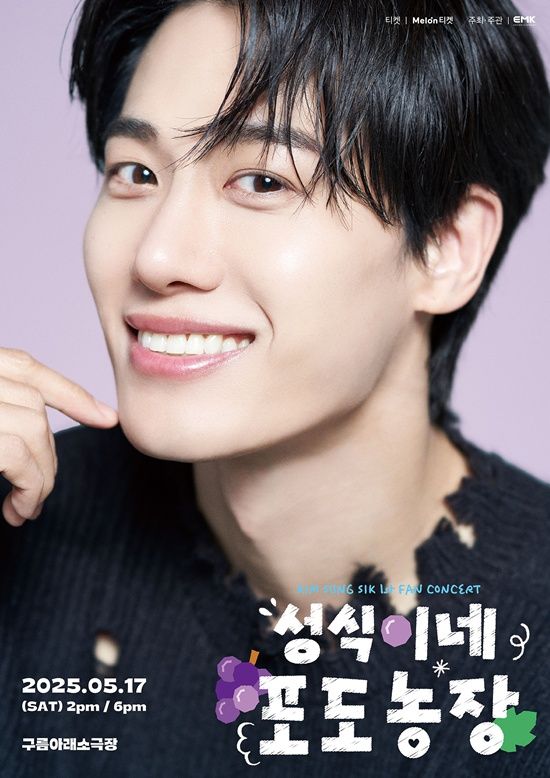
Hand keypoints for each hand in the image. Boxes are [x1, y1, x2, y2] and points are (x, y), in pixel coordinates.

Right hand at [0, 348, 117, 526]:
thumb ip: (7, 414)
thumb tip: (82, 429)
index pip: (23, 367)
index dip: (69, 394)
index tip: (108, 419)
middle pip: (33, 403)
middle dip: (47, 452)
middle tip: (38, 497)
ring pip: (34, 429)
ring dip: (41, 477)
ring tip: (27, 508)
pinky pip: (18, 457)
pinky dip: (30, 489)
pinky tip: (19, 510)